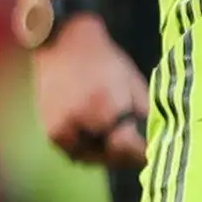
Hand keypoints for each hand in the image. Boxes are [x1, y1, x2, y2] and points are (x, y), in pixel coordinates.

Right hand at [30, 16, 149, 168]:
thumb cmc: (105, 61)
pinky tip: (98, 141)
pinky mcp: (51, 131)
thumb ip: (141, 112)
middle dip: (125, 156)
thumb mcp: (132, 82)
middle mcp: (81, 120)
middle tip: (136, 154)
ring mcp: (63, 128)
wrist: (63, 44)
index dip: (140, 153)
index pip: (125, 145)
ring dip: (105, 156)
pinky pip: (73, 152)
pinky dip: (87, 150)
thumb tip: (150, 140)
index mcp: (105, 106)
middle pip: (108, 155)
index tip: (150, 154)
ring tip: (117, 147)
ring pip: (90, 158)